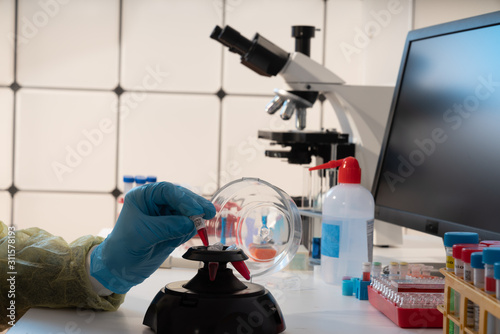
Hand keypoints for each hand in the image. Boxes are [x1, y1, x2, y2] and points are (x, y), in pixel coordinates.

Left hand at [90, 182, 214, 293]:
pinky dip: (194, 228)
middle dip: (195, 204)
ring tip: (205, 222)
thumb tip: (190, 224)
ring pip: (187, 210)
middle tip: (208, 212)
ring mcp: (165, 215)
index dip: (183, 198)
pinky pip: (188, 225)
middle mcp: (156, 203)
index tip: (195, 210)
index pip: (167, 191)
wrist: (120, 268)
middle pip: (180, 197)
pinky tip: (198, 231)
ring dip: (197, 216)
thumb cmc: (122, 247)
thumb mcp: (144, 235)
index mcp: (143, 197)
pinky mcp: (173, 228)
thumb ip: (167, 227)